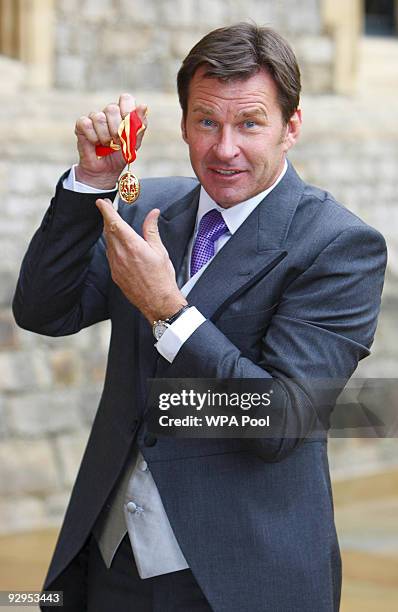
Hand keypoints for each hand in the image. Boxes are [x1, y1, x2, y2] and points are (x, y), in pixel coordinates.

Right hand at [74, 93, 147, 189]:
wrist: (106, 171)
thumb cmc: (121, 154)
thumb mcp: (135, 142)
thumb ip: (140, 125)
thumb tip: (143, 106)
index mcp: (123, 113)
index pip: (125, 99)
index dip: (127, 109)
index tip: (127, 123)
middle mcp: (109, 113)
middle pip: (111, 108)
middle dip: (116, 129)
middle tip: (117, 142)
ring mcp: (95, 117)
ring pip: (99, 117)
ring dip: (105, 136)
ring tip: (106, 145)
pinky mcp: (82, 125)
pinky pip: (86, 124)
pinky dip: (93, 137)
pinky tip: (95, 143)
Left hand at [96, 198, 187, 322]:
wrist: (158, 302)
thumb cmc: (162, 278)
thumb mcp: (160, 251)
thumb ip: (152, 230)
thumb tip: (153, 214)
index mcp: (133, 246)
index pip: (115, 223)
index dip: (106, 211)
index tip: (101, 202)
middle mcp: (121, 255)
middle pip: (109, 231)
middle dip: (107, 218)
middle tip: (107, 208)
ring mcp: (116, 265)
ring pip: (108, 243)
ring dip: (109, 231)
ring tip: (112, 224)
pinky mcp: (115, 274)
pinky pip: (110, 255)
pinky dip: (112, 245)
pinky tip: (117, 244)